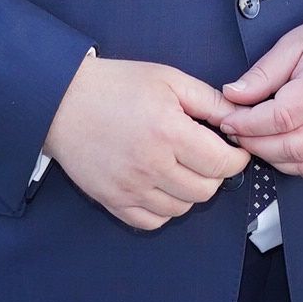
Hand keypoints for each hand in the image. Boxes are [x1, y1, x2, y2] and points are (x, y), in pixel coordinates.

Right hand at [41, 52, 247, 230]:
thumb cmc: (115, 86)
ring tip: (180, 168)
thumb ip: (210, 101)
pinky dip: (163, 209)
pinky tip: (160, 185)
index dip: (237, 158)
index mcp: (168, 132)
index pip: (222, 164)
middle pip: (206, 190)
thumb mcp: (169, 80)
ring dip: (190, 192)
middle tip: (205, 156)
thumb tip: (240, 119)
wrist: (62, 101)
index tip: (234, 150)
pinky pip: (152, 221)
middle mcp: (151, 165)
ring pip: (182, 209)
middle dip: (215, 174)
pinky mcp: (112, 201)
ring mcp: (130, 187)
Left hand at [219, 7, 302, 180]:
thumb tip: (233, 95)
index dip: (249, 124)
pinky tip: (288, 154)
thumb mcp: (296, 42)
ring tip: (260, 143)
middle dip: (257, 145)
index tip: (230, 120)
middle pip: (293, 146)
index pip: (282, 116)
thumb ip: (264, 73)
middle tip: (238, 133)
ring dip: (277, 160)